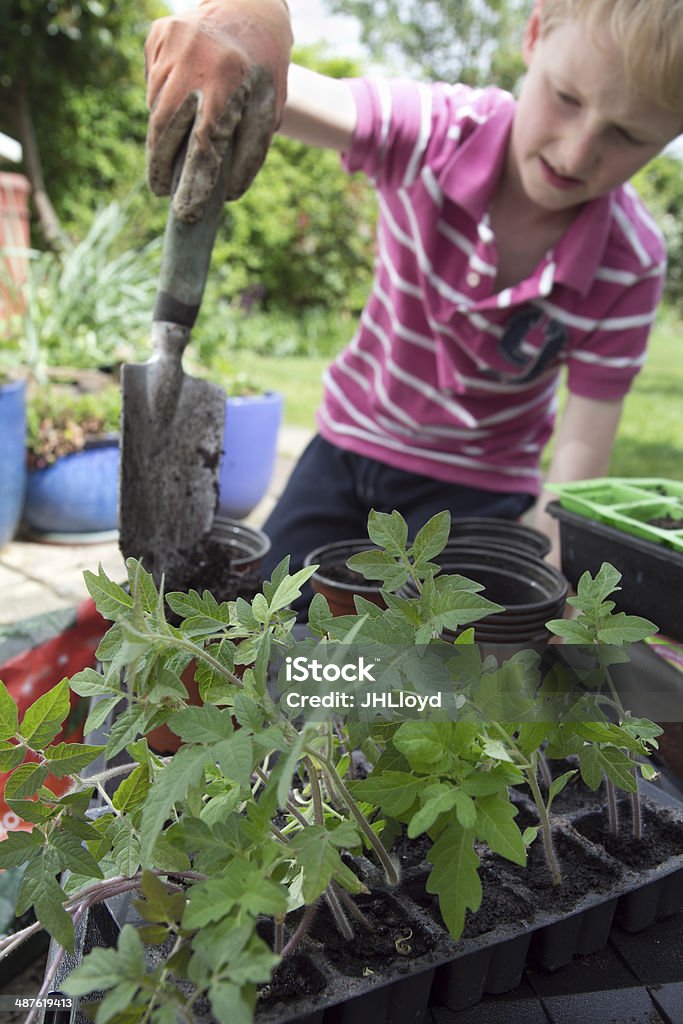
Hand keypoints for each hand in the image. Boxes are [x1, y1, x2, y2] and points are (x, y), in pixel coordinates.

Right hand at [145, 0, 292, 221]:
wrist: (251, 12)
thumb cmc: (262, 73)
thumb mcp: (268, 112)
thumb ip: (251, 153)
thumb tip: (226, 196)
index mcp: (228, 77)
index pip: (204, 141)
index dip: (192, 179)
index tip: (182, 209)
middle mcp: (195, 55)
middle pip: (165, 126)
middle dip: (160, 163)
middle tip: (161, 189)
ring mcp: (171, 41)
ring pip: (156, 106)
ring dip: (165, 129)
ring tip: (184, 126)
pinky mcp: (157, 34)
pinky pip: (153, 83)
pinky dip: (164, 99)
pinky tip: (185, 90)